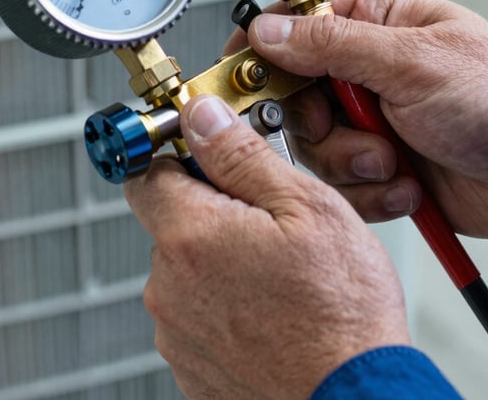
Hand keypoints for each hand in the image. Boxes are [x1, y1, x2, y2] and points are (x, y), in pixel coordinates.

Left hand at [125, 94, 409, 399]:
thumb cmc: (342, 314)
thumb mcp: (305, 206)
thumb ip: (242, 155)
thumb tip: (202, 117)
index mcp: (189, 236)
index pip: (146, 171)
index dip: (180, 154)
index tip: (210, 152)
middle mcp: (169, 288)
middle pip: (173, 220)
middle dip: (214, 208)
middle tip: (271, 216)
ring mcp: (177, 334)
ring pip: (189, 268)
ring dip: (223, 258)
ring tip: (281, 271)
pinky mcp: (192, 369)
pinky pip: (199, 314)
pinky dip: (227, 304)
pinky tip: (274, 308)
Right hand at [238, 0, 487, 241]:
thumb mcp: (413, 62)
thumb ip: (333, 45)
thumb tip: (270, 32)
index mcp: (378, 23)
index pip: (297, 22)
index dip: (264, 48)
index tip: (239, 73)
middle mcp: (369, 70)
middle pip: (296, 95)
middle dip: (322, 124)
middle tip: (355, 128)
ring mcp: (374, 120)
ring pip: (315, 147)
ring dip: (353, 162)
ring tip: (395, 160)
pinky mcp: (381, 166)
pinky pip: (342, 186)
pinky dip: (373, 193)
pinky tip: (409, 185)